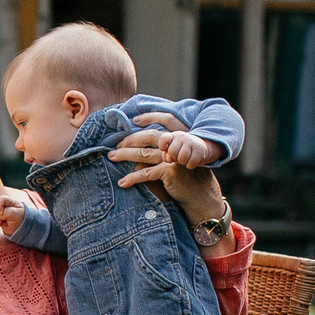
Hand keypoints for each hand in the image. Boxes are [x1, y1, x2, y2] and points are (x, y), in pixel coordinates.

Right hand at [0, 193, 30, 237]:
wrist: (19, 225)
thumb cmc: (20, 217)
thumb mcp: (17, 214)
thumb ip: (8, 212)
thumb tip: (0, 214)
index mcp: (8, 200)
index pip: (0, 199)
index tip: (2, 213)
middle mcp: (1, 203)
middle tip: (4, 222)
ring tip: (5, 223)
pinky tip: (1, 223)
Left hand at [111, 114, 226, 227]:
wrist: (203, 196)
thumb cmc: (188, 180)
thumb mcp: (177, 161)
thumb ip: (163, 152)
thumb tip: (139, 151)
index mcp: (182, 137)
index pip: (165, 120)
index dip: (149, 118)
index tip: (133, 121)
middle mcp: (178, 144)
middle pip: (149, 136)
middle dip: (130, 139)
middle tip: (116, 145)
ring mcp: (174, 157)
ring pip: (143, 154)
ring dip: (125, 156)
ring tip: (112, 157)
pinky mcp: (169, 171)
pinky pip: (145, 173)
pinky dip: (132, 178)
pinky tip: (122, 182)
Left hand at [151, 129, 222, 168]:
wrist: (204, 148)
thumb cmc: (183, 151)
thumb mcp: (174, 149)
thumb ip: (166, 154)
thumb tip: (167, 158)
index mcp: (174, 136)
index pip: (163, 139)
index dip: (163, 147)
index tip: (166, 150)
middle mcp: (182, 137)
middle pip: (172, 152)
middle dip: (174, 158)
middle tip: (178, 158)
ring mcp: (191, 143)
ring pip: (181, 158)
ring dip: (183, 162)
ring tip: (185, 160)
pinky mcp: (200, 151)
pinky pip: (190, 163)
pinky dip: (190, 165)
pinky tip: (192, 162)